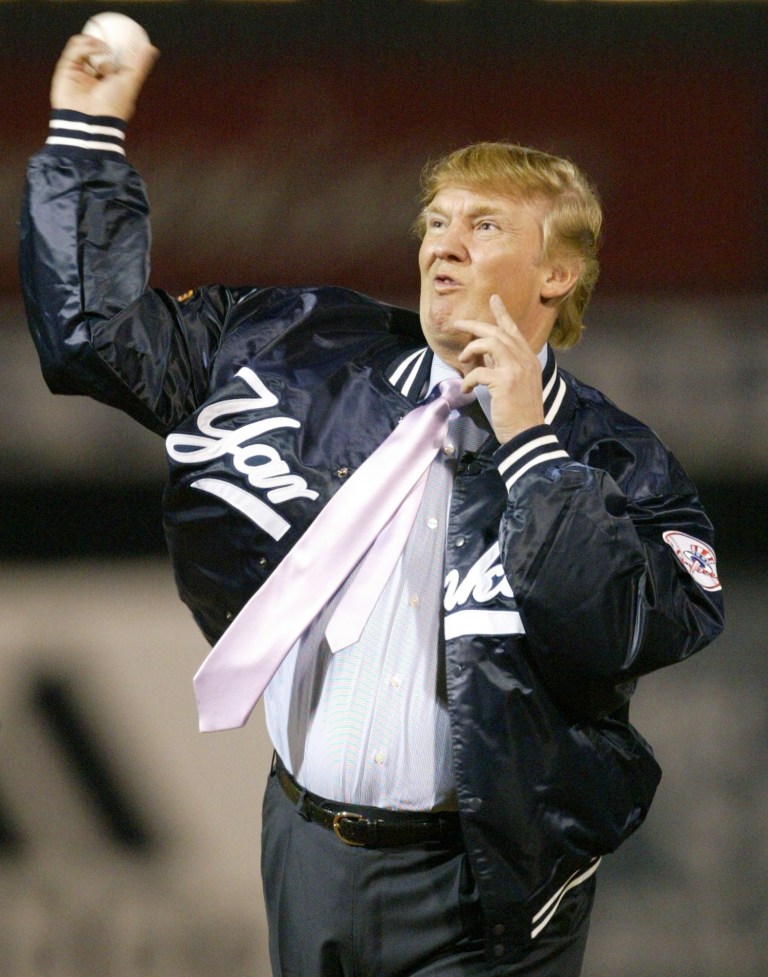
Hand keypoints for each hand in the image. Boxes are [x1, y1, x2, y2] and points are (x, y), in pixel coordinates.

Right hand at [50, 34, 158, 121]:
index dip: (117, 48)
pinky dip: (85, 44)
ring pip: (84, 48)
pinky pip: (74, 50)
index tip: (125, 37)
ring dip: (95, 42)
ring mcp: (78, 74)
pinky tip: (97, 46)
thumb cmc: (114, 105)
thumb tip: (151, 47)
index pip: (112, 61)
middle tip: (112, 36)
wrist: (91, 120)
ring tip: (105, 46)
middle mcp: (93, 79)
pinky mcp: (65, 70)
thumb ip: (139, 65)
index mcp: (109, 84)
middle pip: (96, 52)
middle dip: (103, 42)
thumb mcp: (130, 81)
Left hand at [455, 294, 545, 443]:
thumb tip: (485, 355)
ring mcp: (515, 369)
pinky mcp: (504, 382)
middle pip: (496, 332)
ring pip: (489, 343)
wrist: (528, 433)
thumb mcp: (517, 383)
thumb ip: (504, 366)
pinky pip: (478, 372)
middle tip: (457, 324)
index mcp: (528, 359)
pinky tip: (465, 389)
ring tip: (462, 361)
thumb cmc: (521, 412)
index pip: (514, 331)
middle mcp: (524, 359)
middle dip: (474, 325)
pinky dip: (468, 379)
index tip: (493, 299)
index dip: (502, 314)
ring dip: (471, 349)